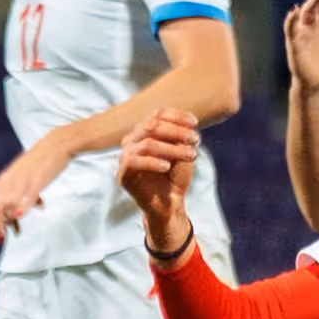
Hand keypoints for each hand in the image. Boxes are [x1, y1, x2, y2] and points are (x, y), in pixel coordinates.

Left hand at [0, 142, 65, 242]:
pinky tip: (19, 216)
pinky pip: (27, 196)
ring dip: (9, 220)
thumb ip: (18, 192)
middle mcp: (10, 180)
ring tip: (16, 231)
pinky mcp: (37, 180)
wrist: (56, 144)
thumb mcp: (23, 176)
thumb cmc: (40, 162)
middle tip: (2, 237)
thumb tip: (19, 213)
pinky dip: (22, 207)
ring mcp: (23, 180)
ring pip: (8, 204)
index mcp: (5, 179)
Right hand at [117, 111, 200, 242]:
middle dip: (176, 131)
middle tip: (195, 139)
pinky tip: (167, 167)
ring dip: (172, 148)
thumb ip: (179, 138)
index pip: (157, 114)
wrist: (169, 205)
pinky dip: (152, 162)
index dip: (176, 116)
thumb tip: (181, 125)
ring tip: (191, 155)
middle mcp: (132, 140)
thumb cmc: (175, 176)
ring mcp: (125, 156)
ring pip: (147, 143)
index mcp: (145, 132)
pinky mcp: (123, 174)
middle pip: (151, 125)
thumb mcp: (182, 152)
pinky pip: (134, 162)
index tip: (195, 123)